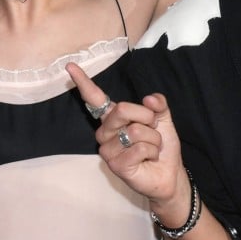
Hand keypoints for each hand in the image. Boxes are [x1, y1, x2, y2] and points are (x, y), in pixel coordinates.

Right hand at [67, 62, 187, 209]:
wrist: (169, 173)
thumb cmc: (161, 146)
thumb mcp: (163, 119)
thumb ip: (158, 105)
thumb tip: (149, 98)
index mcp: (113, 118)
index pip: (95, 98)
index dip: (83, 82)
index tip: (70, 66)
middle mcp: (106, 132)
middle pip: (122, 109)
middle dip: (147, 117)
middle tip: (153, 130)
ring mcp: (108, 149)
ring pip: (135, 131)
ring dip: (153, 139)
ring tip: (151, 149)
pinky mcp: (115, 165)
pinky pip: (139, 148)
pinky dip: (152, 151)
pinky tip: (148, 159)